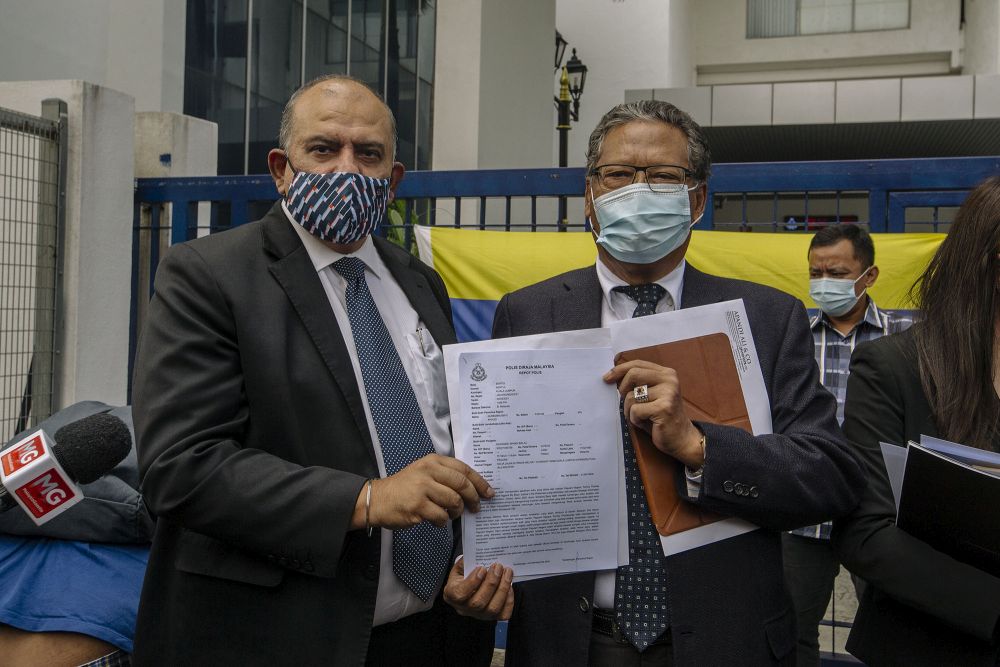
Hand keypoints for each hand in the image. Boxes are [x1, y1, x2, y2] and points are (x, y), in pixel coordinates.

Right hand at [361, 454, 493, 529]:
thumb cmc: (405, 488)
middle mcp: (428, 471)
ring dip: (457, 512)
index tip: (489, 492)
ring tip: (452, 515)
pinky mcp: (418, 506)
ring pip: (454, 501)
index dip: (479, 482)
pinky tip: (437, 521)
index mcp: (433, 461)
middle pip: (462, 484)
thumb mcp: (423, 472)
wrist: (378, 499)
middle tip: (476, 508)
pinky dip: (443, 522)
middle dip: (474, 498)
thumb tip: (472, 488)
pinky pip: (441, 516)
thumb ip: (445, 475)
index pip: (463, 469)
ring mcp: (422, 488)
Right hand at [443, 556, 514, 620]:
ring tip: (507, 572)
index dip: (473, 582)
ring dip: (502, 588)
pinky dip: (509, 599)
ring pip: (493, 608)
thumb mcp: (458, 568)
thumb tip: (474, 555)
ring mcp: (479, 615)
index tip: (482, 568)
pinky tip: (509, 586)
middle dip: (491, 583)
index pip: (461, 594)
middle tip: (498, 566)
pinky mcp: (492, 618)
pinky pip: (503, 613)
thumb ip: (464, 563)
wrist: (466, 591)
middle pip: (479, 602)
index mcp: (452, 595)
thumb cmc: (462, 578)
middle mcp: (464, 609)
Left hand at [604, 360, 703, 468]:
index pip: (638, 364)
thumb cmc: (661, 417)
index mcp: (666, 373)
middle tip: (625, 402)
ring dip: (629, 410)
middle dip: (623, 389)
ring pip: (631, 396)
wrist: (682, 438)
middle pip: (633, 374)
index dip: (620, 369)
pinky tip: (645, 423)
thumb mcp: (651, 395)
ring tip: (640, 417)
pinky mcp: (663, 408)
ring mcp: (668, 393)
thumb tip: (612, 376)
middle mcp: (669, 380)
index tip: (607, 378)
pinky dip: (635, 419)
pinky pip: (635, 410)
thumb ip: (639, 383)